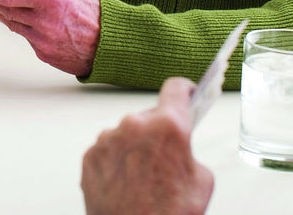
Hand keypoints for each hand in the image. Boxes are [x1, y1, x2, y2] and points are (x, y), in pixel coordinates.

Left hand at [0, 0, 99, 75]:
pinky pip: (26, 37)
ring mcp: (43, 41)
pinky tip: (13, 17)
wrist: (115, 45)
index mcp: (51, 1)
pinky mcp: (45, 55)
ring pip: (11, 25)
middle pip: (5, 10)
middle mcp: (44, 23)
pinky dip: (19, 26)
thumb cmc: (98, 14)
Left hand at [81, 77, 213, 214]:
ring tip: (144, 177)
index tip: (186, 92)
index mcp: (167, 127)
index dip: (185, 90)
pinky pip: (108, 149)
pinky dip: (117, 161)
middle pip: (150, 117)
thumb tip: (180, 149)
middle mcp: (134, 125)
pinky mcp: (91, 154)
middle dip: (158, 133)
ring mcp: (109, 138)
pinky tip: (126, 181)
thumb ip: (189, 152)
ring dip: (135, 147)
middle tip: (165, 157)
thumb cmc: (168, 214)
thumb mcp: (202, 182)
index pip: (176, 89)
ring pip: (127, 133)